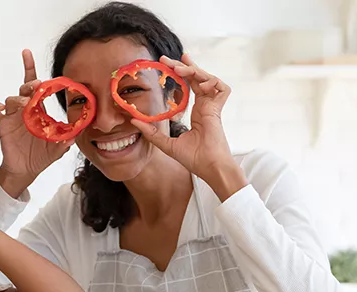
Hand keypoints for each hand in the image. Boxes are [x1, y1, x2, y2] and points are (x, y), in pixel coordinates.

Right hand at [0, 49, 73, 196]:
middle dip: (30, 83)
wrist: (25, 171)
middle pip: (24, 88)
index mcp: (39, 110)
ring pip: (11, 98)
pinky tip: (0, 109)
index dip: (31, 68)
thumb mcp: (57, 150)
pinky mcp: (2, 125)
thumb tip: (75, 136)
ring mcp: (12, 116)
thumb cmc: (41, 156)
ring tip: (23, 106)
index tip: (26, 53)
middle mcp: (25, 109)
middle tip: (35, 87)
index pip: (37, 86)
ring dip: (16, 99)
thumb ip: (65, 141)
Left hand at [132, 54, 247, 199]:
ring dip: (195, 70)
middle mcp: (206, 107)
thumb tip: (133, 121)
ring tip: (180, 68)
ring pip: (208, 79)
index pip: (190, 86)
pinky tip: (200, 84)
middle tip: (168, 59)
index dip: (182, 73)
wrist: (208, 167)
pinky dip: (212, 82)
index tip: (169, 64)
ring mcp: (213, 107)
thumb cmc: (193, 159)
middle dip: (185, 65)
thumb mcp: (166, 143)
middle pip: (198, 78)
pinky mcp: (219, 110)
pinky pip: (222, 88)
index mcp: (197, 112)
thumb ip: (151, 132)